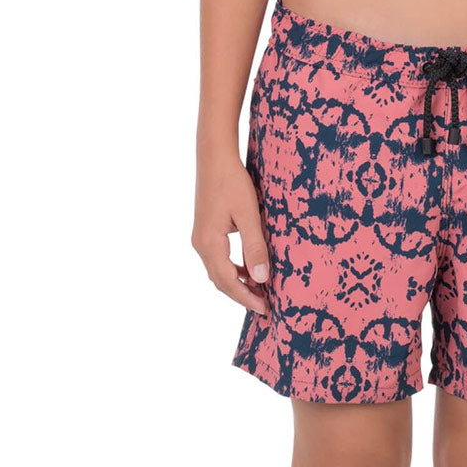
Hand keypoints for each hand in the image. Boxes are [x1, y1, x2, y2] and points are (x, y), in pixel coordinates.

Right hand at [192, 153, 270, 314]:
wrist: (214, 157)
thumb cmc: (232, 182)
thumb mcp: (248, 215)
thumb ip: (255, 247)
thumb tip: (261, 279)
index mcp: (209, 244)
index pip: (228, 282)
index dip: (246, 298)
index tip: (265, 310)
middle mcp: (201, 244)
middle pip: (220, 280)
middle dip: (242, 295)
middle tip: (265, 305)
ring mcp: (201, 237)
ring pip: (218, 270)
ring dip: (238, 282)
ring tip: (260, 290)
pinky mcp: (206, 230)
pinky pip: (219, 258)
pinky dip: (233, 268)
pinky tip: (249, 268)